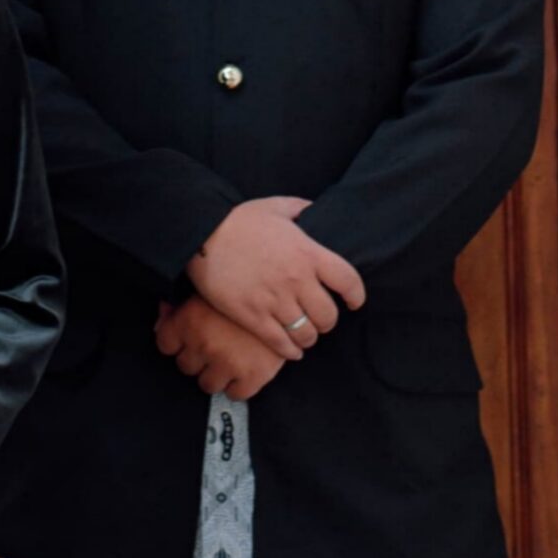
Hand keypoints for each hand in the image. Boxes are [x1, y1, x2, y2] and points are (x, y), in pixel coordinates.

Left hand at [154, 295, 285, 399]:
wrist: (287, 291)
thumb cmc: (245, 285)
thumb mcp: (209, 287)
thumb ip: (180, 303)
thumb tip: (163, 314)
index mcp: (189, 319)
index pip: (165, 344)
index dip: (176, 341)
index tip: (188, 339)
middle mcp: (203, 343)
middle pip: (185, 366)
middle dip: (197, 357)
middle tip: (214, 345)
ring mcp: (227, 362)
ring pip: (207, 384)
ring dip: (215, 374)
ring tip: (228, 357)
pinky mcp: (252, 376)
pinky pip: (235, 394)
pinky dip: (238, 386)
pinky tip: (243, 369)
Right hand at [187, 197, 364, 359]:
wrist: (200, 235)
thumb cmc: (237, 219)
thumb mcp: (274, 205)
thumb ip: (301, 208)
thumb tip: (316, 210)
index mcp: (307, 252)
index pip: (348, 281)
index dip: (356, 296)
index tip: (354, 302)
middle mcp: (296, 280)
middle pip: (329, 316)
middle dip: (328, 321)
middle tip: (320, 319)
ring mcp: (274, 301)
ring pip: (306, 334)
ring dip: (308, 337)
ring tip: (304, 334)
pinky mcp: (253, 317)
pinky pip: (281, 344)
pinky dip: (290, 351)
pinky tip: (291, 350)